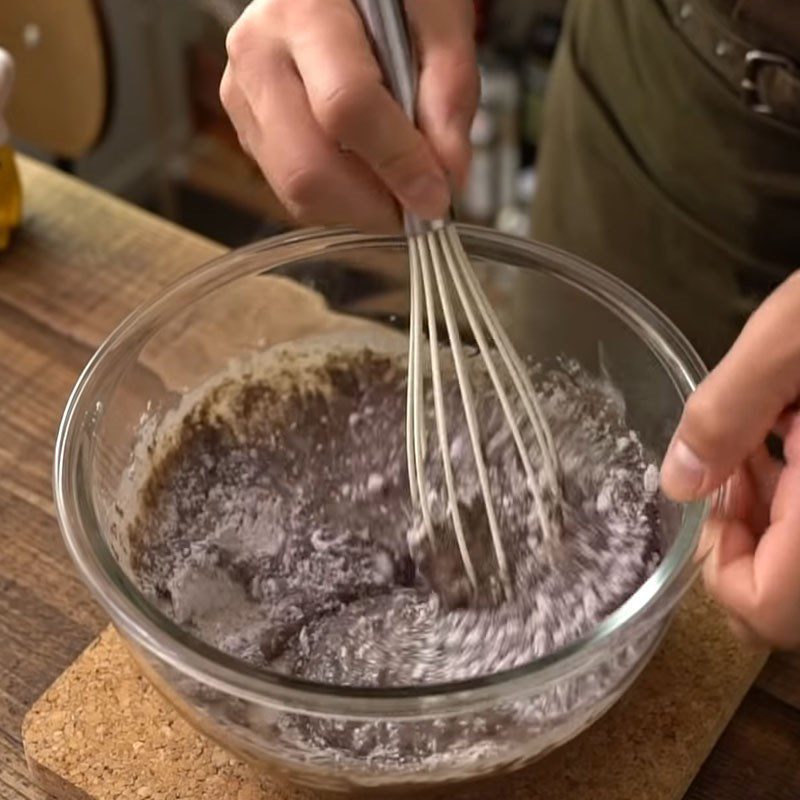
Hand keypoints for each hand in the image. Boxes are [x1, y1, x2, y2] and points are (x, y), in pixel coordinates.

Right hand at [221, 0, 478, 231]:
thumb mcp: (438, 16)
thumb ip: (450, 87)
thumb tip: (448, 172)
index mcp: (305, 10)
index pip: (346, 107)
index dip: (397, 162)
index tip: (437, 194)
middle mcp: (259, 54)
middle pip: (308, 166)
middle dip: (373, 205)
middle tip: (417, 206)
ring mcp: (244, 96)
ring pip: (295, 190)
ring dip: (357, 208)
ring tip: (395, 186)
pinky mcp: (247, 127)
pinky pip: (290, 191)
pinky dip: (338, 201)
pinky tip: (366, 173)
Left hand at [661, 272, 799, 649]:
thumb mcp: (794, 340)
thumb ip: (728, 413)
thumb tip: (678, 483)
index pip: (764, 609)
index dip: (716, 564)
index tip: (706, 493)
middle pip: (787, 591)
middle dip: (746, 527)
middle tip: (739, 451)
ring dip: (777, 505)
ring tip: (774, 426)